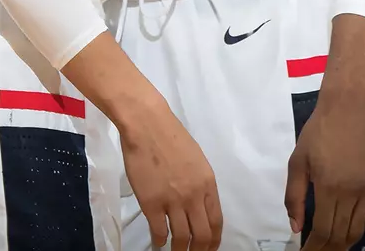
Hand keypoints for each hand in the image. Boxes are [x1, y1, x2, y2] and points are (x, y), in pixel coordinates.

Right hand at [120, 106, 222, 250]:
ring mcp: (172, 201)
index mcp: (208, 184)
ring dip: (179, 250)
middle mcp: (194, 196)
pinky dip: (159, 241)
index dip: (214, 241)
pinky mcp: (151, 203)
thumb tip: (198, 206)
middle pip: (201, 235)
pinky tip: (158, 243)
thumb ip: (200, 185)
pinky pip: (159, 231)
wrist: (148, 126)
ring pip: (181, 238)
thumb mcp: (196, 161)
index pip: (216, 222)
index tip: (209, 249)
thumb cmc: (171, 138)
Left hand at [287, 93, 364, 249]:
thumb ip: (295, 197)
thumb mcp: (297, 162)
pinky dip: (356, 230)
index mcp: (330, 188)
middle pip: (342, 235)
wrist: (349, 108)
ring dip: (343, 243)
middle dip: (327, 249)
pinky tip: (345, 231)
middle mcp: (352, 194)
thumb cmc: (318, 131)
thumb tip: (296, 227)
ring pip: (357, 230)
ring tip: (329, 247)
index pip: (324, 231)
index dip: (314, 248)